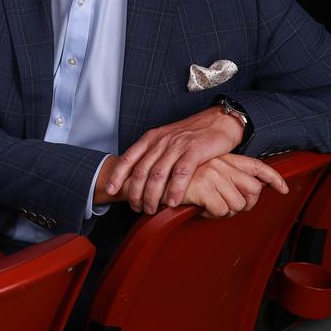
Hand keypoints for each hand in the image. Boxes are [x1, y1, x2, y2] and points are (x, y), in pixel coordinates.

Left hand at [104, 106, 245, 213]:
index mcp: (151, 138)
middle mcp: (161, 141)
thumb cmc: (193, 134)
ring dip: (152, 196)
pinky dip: (175, 190)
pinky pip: (181, 173)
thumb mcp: (167, 140)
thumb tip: (140, 176)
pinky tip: (172, 202)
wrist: (219, 121)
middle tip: (136, 207)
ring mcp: (177, 145)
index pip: (128, 158)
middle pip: (141, 171)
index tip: (111, 190)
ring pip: (158, 175)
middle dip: (135, 193)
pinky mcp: (195, 150)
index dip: (117, 176)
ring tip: (151, 209)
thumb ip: (154, 154)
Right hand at [180, 154, 288, 218]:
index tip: (284, 189)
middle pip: (252, 190)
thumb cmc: (175, 179)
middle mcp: (221, 163)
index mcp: (223, 158)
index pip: (256, 166)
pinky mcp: (203, 186)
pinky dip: (212, 215)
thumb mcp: (202, 171)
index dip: (274, 178)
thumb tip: (244, 194)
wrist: (150, 178)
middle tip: (227, 208)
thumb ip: (223, 176)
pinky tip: (200, 208)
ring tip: (209, 208)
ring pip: (238, 203)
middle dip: (243, 205)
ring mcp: (213, 173)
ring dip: (225, 212)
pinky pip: (222, 209)